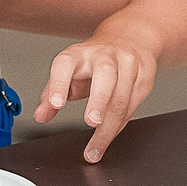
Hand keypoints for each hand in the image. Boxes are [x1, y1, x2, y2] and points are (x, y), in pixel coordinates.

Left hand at [35, 36, 158, 161]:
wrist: (129, 38)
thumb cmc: (94, 60)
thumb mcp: (69, 72)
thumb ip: (52, 94)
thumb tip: (41, 115)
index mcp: (79, 54)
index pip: (66, 64)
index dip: (59, 83)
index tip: (55, 104)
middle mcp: (104, 56)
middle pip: (104, 75)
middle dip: (99, 100)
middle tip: (91, 122)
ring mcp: (128, 63)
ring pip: (122, 97)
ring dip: (109, 126)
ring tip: (96, 147)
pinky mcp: (144, 75)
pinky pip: (133, 105)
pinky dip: (120, 125)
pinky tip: (109, 135)